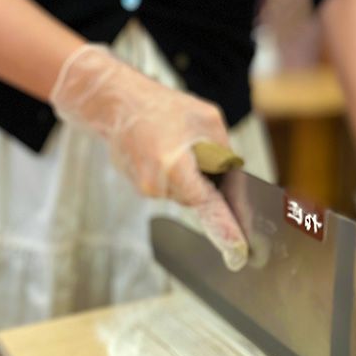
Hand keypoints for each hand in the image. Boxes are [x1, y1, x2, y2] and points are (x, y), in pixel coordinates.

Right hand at [50, 44, 247, 269]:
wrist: (117, 103)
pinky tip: (162, 148)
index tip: (239, 252)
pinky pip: (168, 186)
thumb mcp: (207, 120)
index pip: (208, 206)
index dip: (226, 229)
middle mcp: (157, 185)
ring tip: (173, 143)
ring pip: (182, 192)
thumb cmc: (161, 107)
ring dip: (186, 173)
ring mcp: (145, 189)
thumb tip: (233, 177)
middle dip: (204, 179)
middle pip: (196, 197)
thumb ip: (224, 153)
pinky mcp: (139, 187)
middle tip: (196, 149)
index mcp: (175, 167)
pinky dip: (172, 172)